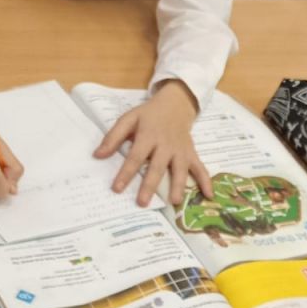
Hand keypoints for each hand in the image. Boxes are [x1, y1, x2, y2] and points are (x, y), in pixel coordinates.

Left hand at [94, 80, 211, 207]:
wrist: (175, 104)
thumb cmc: (148, 115)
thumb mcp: (128, 119)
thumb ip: (113, 137)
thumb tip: (98, 155)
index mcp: (148, 135)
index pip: (135, 156)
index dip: (126, 173)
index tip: (117, 188)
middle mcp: (165, 145)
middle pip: (157, 167)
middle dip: (149, 185)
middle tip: (142, 202)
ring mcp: (180, 150)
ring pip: (179, 170)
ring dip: (178, 186)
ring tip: (174, 202)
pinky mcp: (191, 154)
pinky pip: (200, 168)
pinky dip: (206, 181)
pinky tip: (208, 195)